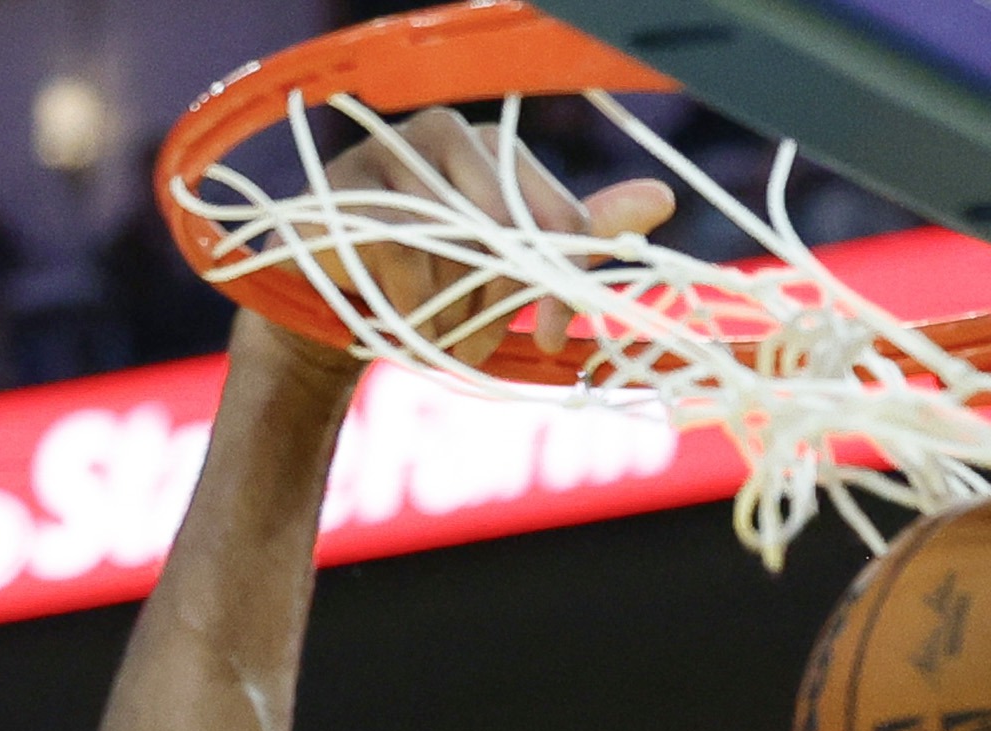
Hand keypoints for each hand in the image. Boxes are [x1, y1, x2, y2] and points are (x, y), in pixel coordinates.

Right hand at [312, 104, 672, 352]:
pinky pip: (405, 258)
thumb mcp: (505, 270)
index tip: (547, 338)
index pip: (558, 216)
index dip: (562, 287)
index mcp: (492, 145)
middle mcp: (444, 131)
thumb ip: (574, 236)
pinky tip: (381, 307)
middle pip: (511, 236)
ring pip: (456, 251)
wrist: (328, 312)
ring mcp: (389, 152)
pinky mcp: (344, 189)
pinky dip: (403, 304)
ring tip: (415, 323)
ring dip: (443, 312)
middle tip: (463, 338)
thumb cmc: (425, 284)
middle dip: (492, 304)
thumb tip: (662, 198)